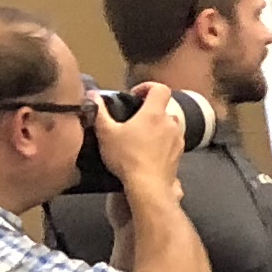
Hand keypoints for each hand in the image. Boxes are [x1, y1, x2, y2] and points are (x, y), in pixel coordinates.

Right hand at [87, 81, 187, 195]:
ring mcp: (177, 139)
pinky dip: (162, 140)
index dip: (148, 87)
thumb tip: (92, 95)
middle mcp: (170, 124)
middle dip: (150, 109)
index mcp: (154, 114)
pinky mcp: (179, 154)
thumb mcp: (106, 133)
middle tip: (134, 117)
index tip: (135, 94)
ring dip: (157, 125)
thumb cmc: (127, 158)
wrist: (148, 185)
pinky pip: (172, 141)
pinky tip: (148, 150)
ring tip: (140, 134)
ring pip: (170, 124)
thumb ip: (99, 112)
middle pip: (164, 107)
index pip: (160, 88)